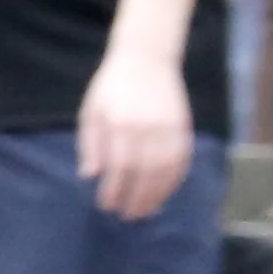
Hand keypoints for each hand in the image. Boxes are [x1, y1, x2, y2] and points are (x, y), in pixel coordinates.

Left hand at [73, 48, 193, 221]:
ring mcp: (169, 126)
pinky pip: (183, 158)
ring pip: (167, 169)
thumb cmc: (111, 87)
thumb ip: (90, 144)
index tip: (107, 206)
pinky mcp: (183, 125)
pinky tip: (165, 192)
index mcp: (121, 124)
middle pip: (146, 172)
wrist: (146, 58)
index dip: (114, 190)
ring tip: (146, 211)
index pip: (119, 167)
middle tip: (128, 215)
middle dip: (137, 198)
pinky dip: (175, 179)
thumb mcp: (91, 112)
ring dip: (158, 194)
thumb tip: (89, 176)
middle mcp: (148, 127)